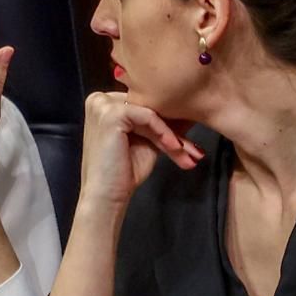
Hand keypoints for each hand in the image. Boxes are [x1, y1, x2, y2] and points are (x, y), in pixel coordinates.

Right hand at [79, 92, 203, 211]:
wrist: (106, 196)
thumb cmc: (123, 172)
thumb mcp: (148, 142)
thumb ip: (162, 126)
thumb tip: (190, 114)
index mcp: (104, 103)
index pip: (143, 107)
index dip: (168, 123)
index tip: (189, 140)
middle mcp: (100, 99)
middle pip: (147, 109)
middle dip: (174, 130)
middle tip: (195, 150)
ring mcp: (103, 104)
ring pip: (150, 113)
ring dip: (172, 134)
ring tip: (188, 153)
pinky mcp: (110, 113)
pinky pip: (148, 117)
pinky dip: (164, 132)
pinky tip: (174, 147)